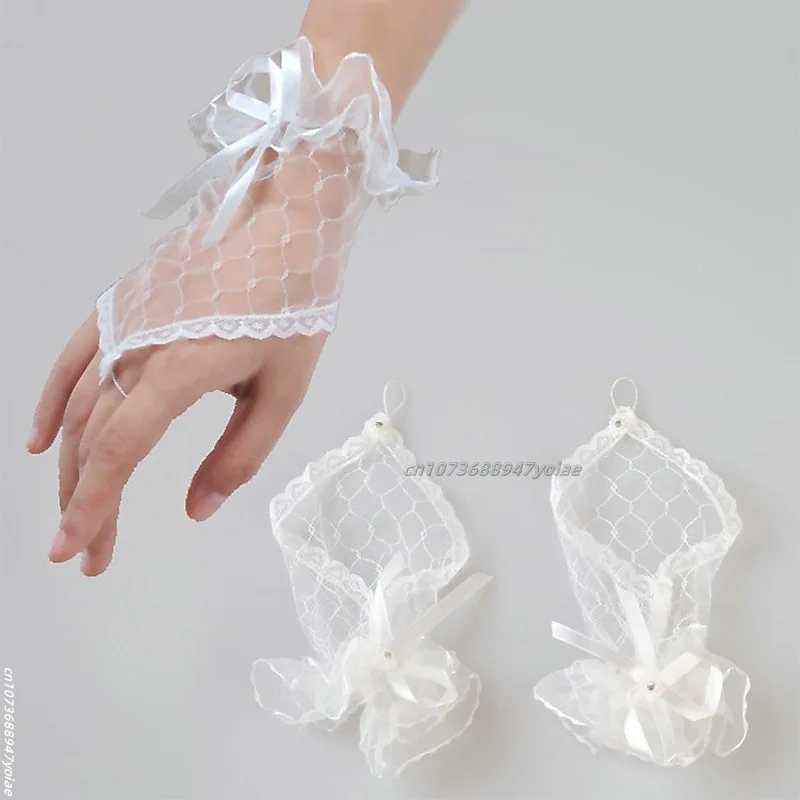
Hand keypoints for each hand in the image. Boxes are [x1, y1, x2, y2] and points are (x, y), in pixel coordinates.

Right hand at [29, 320, 324, 576]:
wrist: (283, 225)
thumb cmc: (292, 307)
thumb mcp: (282, 392)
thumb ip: (240, 454)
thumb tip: (198, 509)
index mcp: (181, 369)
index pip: (119, 450)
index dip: (94, 505)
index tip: (76, 548)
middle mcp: (138, 346)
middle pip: (93, 437)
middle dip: (85, 499)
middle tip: (87, 551)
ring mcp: (123, 322)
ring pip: (78, 405)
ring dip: (69, 463)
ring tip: (72, 509)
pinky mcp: (120, 304)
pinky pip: (73, 357)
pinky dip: (53, 400)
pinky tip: (40, 438)